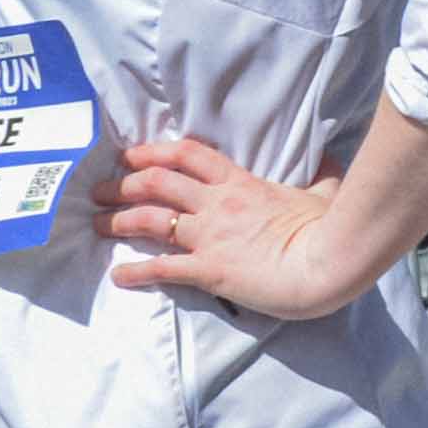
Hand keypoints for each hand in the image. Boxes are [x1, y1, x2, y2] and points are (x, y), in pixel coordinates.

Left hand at [103, 134, 408, 323]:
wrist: (328, 263)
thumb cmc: (330, 226)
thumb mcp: (326, 191)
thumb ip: (322, 175)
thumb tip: (332, 159)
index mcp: (241, 182)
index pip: (187, 155)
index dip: (152, 152)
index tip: (130, 156)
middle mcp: (216, 204)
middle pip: (156, 183)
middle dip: (121, 185)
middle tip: (100, 190)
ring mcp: (209, 237)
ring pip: (149, 220)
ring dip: (116, 220)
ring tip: (96, 224)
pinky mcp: (208, 269)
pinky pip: (162, 268)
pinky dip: (136, 272)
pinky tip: (118, 276)